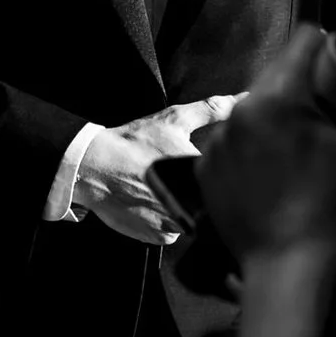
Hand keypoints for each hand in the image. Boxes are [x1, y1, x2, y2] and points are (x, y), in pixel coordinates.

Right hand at [75, 93, 248, 243]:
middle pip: (206, 206)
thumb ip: (211, 110)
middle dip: (196, 195)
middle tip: (175, 181)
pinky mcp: (157, 237)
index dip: (212, 178)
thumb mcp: (173, 120)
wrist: (94, 166)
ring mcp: (175, 225)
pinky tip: (151, 205)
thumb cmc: (133, 143)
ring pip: (191, 222)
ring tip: (161, 192)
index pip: (222, 184)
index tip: (194, 171)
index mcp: (201, 178)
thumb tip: (241, 99)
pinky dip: (163, 223)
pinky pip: (170, 234)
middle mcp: (191, 206)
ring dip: (182, 210)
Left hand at [194, 26, 335, 263]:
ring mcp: (215, 145)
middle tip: (330, 118)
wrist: (288, 274)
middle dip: (303, 89)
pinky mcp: (205, 174)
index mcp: (276, 99)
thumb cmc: (335, 212)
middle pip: (275, 78)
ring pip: (252, 113)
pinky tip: (274, 177)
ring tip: (301, 153)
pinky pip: (233, 145)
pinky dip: (253, 151)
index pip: (303, 41)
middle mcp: (236, 113)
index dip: (329, 48)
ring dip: (275, 121)